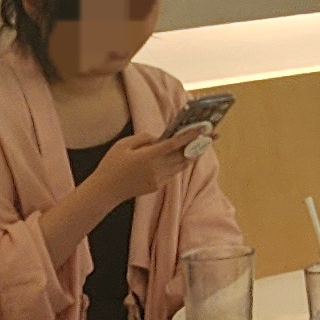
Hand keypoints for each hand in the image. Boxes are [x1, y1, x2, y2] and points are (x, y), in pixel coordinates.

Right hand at [80, 126, 205, 209]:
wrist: (105, 191)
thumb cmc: (111, 164)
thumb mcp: (123, 144)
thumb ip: (144, 138)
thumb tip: (160, 138)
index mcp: (148, 157)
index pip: (174, 144)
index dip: (190, 136)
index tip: (203, 129)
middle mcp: (157, 169)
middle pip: (184, 155)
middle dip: (199, 144)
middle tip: (214, 135)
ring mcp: (158, 179)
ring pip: (182, 165)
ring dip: (193, 154)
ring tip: (204, 144)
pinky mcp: (158, 186)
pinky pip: (173, 172)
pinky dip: (181, 163)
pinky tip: (186, 155)